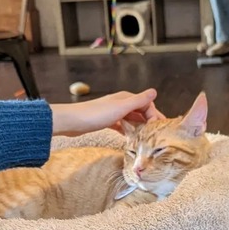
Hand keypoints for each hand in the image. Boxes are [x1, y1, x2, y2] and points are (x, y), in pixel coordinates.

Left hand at [50, 89, 164, 135]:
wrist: (72, 122)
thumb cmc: (95, 114)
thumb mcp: (120, 108)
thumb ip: (138, 101)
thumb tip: (154, 91)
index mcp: (125, 98)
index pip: (146, 104)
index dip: (154, 115)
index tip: (156, 128)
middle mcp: (120, 103)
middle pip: (140, 111)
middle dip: (149, 121)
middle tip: (156, 134)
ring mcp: (113, 112)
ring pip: (131, 119)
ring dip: (140, 127)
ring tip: (146, 138)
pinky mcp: (106, 121)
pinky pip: (122, 125)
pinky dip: (128, 130)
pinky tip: (131, 138)